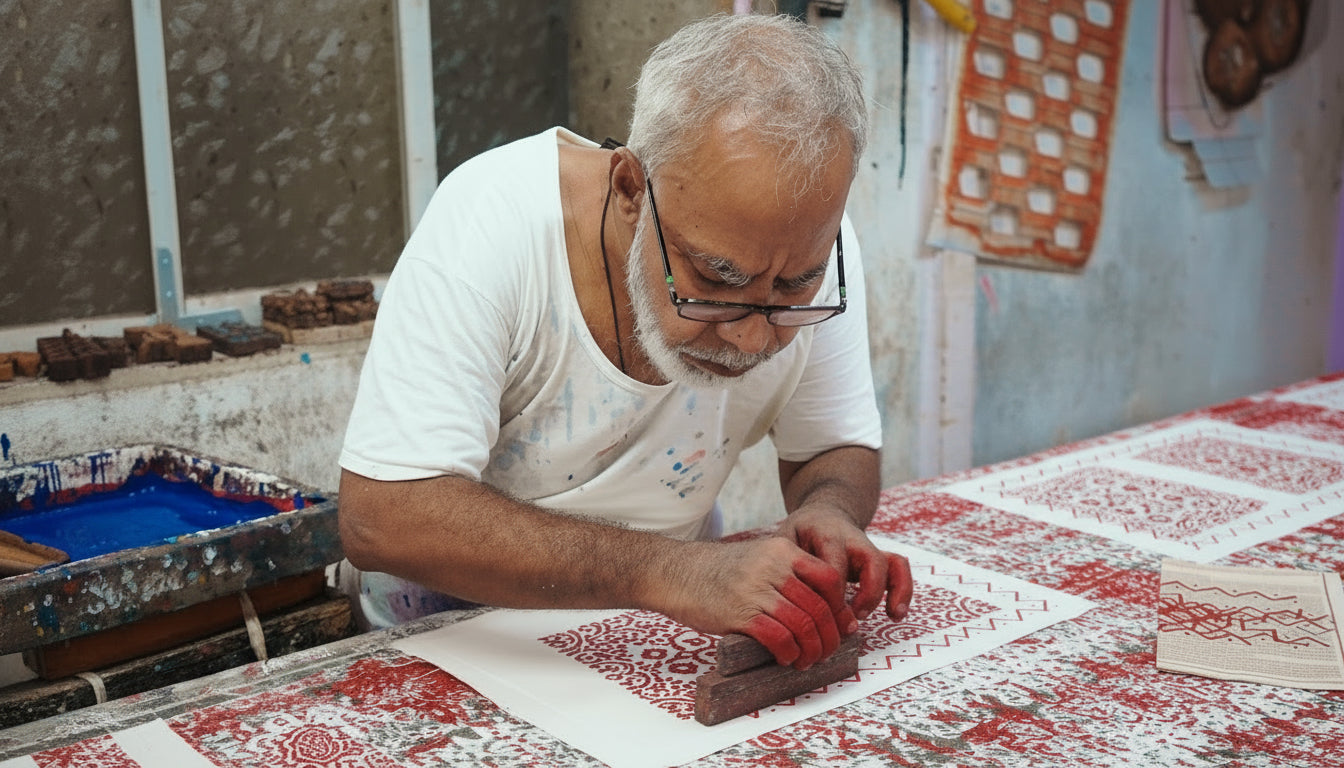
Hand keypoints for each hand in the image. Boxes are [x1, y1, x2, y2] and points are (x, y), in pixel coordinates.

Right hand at [655, 538, 856, 669]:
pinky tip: (786, 658)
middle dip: (830, 636)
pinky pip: (779, 638)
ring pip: (804, 625)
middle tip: (828, 651)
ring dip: (812, 650)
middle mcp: (774, 567)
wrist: (677, 572)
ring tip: (807, 660)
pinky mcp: (740, 614)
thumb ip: (787, 573)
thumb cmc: (719, 570)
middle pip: (820, 607)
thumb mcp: (758, 557)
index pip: (829, 578)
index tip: (842, 625)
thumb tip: (821, 607)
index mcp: (782, 551)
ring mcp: (757, 590)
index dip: (841, 606)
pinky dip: (789, 653)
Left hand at [778, 504, 913, 622]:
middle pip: (871, 561)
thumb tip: (786, 604)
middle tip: (854, 617)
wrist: (821, 513)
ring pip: (891, 563)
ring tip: (891, 615)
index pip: (835, 566)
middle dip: (868, 593)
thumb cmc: (799, 534)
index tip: (825, 616)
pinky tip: (895, 613)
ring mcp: (869, 546)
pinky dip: (903, 590)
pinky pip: (899, 568)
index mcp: (826, 534)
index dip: (833, 595)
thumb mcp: (785, 542)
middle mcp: (853, 538)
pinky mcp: (879, 556)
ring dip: (893, 591)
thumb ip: (787, 566)